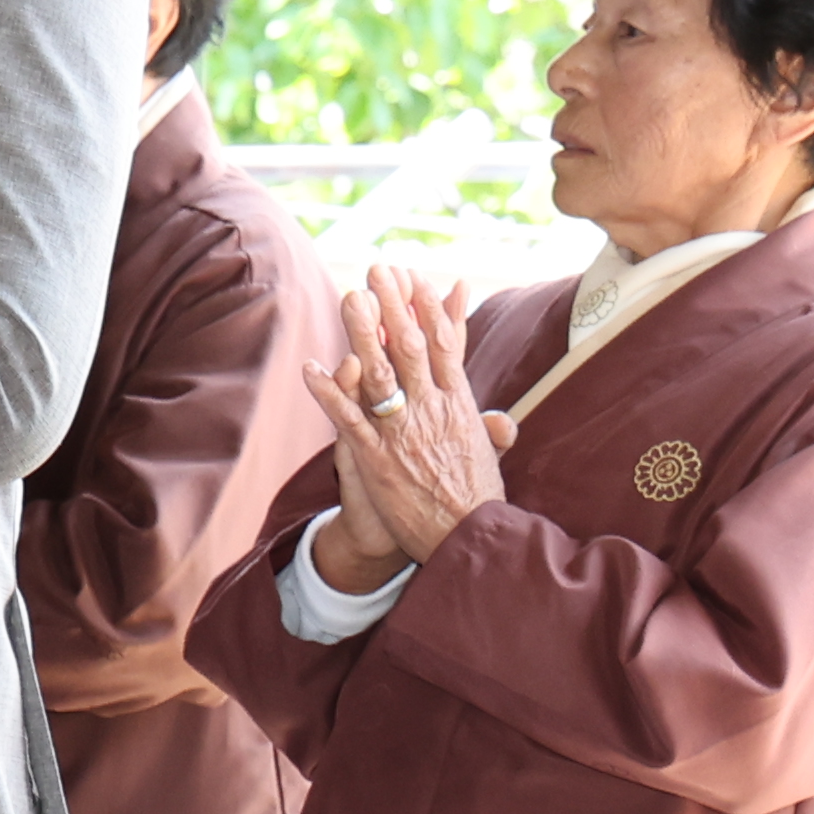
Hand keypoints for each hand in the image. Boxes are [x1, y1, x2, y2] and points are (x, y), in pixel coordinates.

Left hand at [305, 266, 504, 586]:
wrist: (468, 544)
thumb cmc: (478, 507)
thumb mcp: (489, 463)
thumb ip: (491, 433)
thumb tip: (504, 418)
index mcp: (461, 408)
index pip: (448, 348)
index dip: (432, 311)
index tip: (420, 280)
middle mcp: (434, 412)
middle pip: (414, 348)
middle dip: (396, 306)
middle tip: (380, 270)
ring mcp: (404, 432)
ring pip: (382, 373)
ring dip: (362, 333)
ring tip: (348, 298)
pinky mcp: (377, 458)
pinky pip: (349, 418)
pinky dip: (329, 391)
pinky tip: (310, 367)